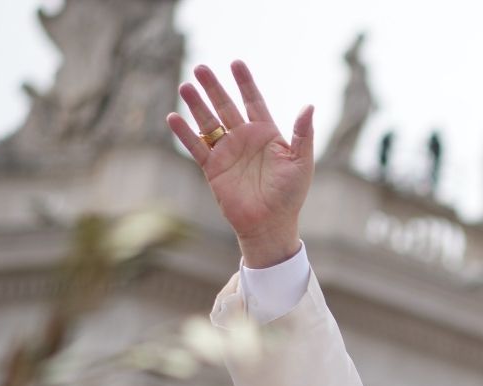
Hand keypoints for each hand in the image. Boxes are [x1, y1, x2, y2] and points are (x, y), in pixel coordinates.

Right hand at [166, 60, 313, 267]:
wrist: (271, 225)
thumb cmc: (290, 195)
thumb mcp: (302, 162)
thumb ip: (303, 134)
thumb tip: (309, 106)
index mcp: (266, 134)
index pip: (254, 101)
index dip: (245, 83)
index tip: (236, 63)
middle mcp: (244, 139)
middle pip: (225, 106)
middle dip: (213, 87)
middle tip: (201, 67)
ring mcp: (227, 152)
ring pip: (208, 122)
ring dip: (196, 105)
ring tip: (186, 86)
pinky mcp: (213, 168)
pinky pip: (197, 147)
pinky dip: (185, 133)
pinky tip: (173, 118)